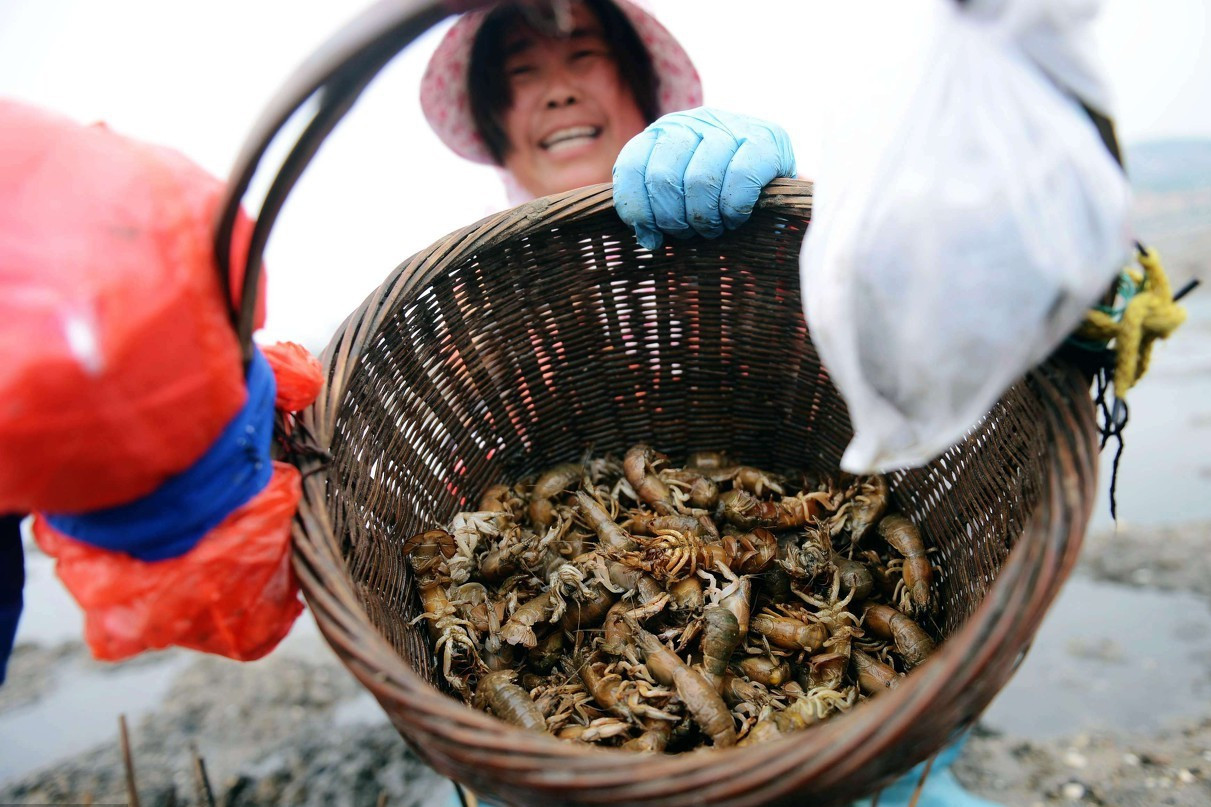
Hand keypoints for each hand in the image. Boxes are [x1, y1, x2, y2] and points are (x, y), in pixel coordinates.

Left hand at [612, 107, 795, 250]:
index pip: (631, 167)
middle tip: (687, 233)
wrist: (772, 177)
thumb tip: (648, 238)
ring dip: (704, 218)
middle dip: (672, 219)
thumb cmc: (716, 193)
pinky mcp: (766, 139)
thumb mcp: (678, 195)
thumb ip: (654, 208)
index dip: (637, 210)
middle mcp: (692, 121)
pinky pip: (739, 179)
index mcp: (662, 132)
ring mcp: (730, 125)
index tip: (652, 234)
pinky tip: (735, 218)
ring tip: (712, 229)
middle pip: (663, 177)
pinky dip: (733, 209)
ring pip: (700, 180)